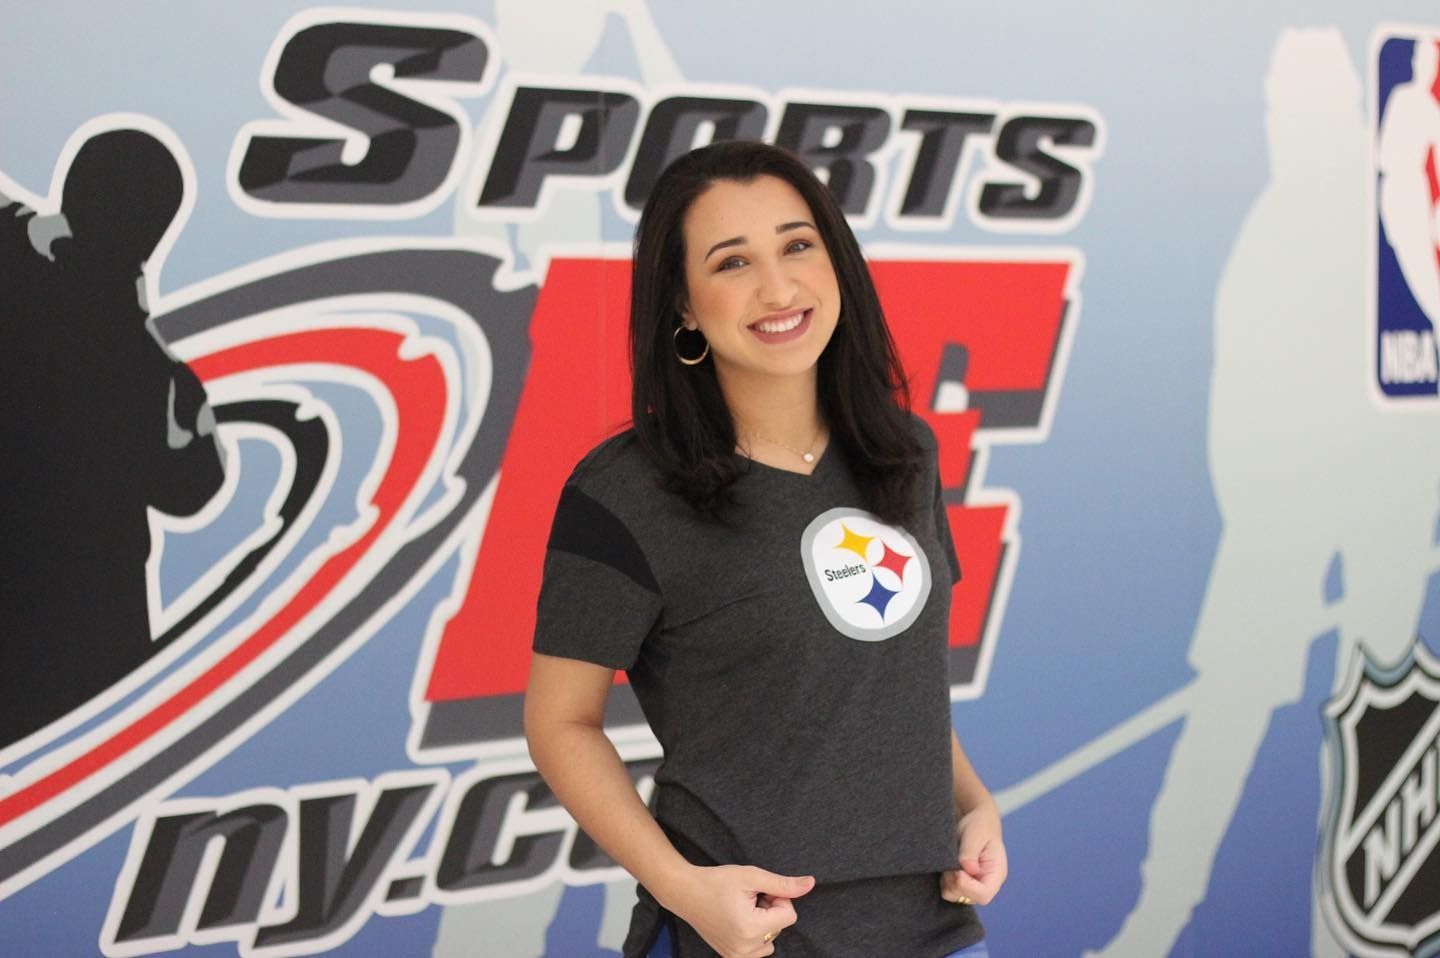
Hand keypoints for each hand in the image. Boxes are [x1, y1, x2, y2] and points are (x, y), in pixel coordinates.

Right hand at [666, 864, 813, 957]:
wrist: (685, 892)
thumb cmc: (716, 881)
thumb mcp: (752, 876)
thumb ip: (783, 884)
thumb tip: (810, 884)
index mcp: (751, 928)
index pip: (789, 915)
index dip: (778, 898)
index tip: (760, 890)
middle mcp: (745, 948)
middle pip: (781, 928)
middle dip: (770, 910)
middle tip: (748, 899)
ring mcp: (737, 956)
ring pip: (772, 940)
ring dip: (764, 924)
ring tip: (742, 910)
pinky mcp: (731, 957)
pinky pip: (758, 950)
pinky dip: (755, 935)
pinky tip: (738, 921)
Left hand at [940, 800, 1006, 905]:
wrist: (975, 822)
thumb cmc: (979, 826)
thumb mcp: (975, 834)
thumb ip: (970, 852)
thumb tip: (969, 869)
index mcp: (996, 874)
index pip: (983, 894)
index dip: (966, 886)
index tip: (958, 869)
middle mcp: (986, 883)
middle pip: (968, 898)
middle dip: (955, 882)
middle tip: (952, 863)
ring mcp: (974, 886)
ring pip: (955, 897)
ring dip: (948, 881)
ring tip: (951, 863)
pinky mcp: (963, 884)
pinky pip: (949, 891)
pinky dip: (944, 881)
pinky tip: (948, 866)